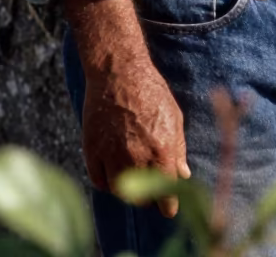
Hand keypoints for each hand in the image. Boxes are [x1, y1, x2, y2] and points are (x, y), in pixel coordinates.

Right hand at [62, 0, 189, 217]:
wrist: (118, 71)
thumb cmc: (151, 91)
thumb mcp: (174, 117)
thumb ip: (178, 149)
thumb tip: (183, 175)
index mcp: (162, 151)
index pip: (166, 198)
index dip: (168, 204)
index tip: (167, 205)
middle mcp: (136, 158)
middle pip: (142, 200)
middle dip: (148, 198)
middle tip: (150, 187)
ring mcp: (112, 155)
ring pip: (120, 193)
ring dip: (128, 190)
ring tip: (133, 175)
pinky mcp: (92, 150)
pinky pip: (100, 181)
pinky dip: (107, 180)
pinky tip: (114, 169)